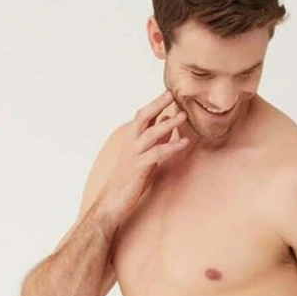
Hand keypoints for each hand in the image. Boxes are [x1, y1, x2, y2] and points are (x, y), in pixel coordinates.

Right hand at [96, 89, 192, 226]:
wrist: (112, 203)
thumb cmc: (130, 181)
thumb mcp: (146, 157)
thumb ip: (157, 140)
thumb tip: (168, 122)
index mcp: (132, 140)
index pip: (144, 116)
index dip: (156, 103)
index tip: (170, 92)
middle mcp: (131, 144)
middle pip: (143, 117)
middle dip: (157, 104)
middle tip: (172, 93)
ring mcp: (133, 155)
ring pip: (150, 133)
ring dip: (168, 123)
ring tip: (183, 116)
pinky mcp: (138, 168)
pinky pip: (156, 154)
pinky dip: (171, 146)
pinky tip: (184, 143)